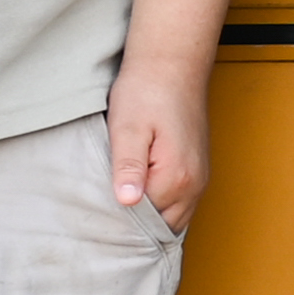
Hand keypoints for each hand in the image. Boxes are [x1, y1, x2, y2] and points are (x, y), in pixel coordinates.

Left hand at [106, 60, 210, 235]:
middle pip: (162, 228)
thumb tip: (126, 201)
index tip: (94, 215)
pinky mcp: (196, 171)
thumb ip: (128, 167)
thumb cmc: (146, 92)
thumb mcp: (127, 129)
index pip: (143, 222)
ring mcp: (199, 178)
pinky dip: (161, 208)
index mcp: (176, 177)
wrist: (172, 66)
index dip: (116, 221)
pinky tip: (138, 196)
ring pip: (173, 219)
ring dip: (149, 219)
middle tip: (101, 219)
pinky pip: (180, 204)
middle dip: (135, 228)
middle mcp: (194, 184)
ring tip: (118, 208)